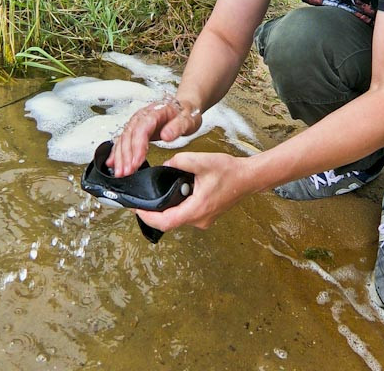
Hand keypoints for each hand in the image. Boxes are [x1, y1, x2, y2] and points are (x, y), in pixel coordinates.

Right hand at [108, 94, 202, 176]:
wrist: (184, 107)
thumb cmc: (186, 113)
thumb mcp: (188, 119)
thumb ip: (177, 126)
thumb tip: (166, 135)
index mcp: (154, 112)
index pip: (141, 129)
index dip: (137, 147)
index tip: (136, 162)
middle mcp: (142, 116)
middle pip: (129, 136)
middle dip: (125, 155)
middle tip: (126, 172)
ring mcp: (137, 123)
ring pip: (123, 139)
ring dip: (119, 157)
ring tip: (120, 172)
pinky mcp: (136, 130)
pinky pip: (123, 140)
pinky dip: (116, 152)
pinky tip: (112, 163)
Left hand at [135, 151, 253, 232]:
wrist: (248, 178)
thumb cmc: (229, 171)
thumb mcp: (202, 161)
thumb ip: (180, 161)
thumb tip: (166, 166)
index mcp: (197, 209)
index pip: (166, 221)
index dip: (148, 217)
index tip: (136, 209)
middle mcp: (199, 219)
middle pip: (169, 222)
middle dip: (153, 213)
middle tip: (141, 201)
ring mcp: (203, 219)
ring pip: (178, 218)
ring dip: (166, 208)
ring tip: (157, 194)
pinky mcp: (206, 215)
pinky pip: (186, 214)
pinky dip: (177, 206)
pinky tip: (176, 192)